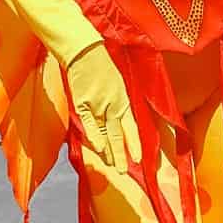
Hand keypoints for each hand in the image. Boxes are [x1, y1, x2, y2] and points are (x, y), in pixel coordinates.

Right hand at [65, 43, 140, 169]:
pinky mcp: (83, 103)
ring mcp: (98, 104)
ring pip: (105, 133)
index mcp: (123, 99)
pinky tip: (99, 149)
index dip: (135, 143)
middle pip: (119, 134)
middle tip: (124, 171)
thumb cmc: (99, 63)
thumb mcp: (115, 82)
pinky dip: (94, 136)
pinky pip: (89, 123)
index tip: (139, 159)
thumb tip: (116, 115)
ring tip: (114, 167)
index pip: (132, 126)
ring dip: (109, 151)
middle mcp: (113, 104)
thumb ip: (116, 100)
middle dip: (121, 154)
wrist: (84, 51)